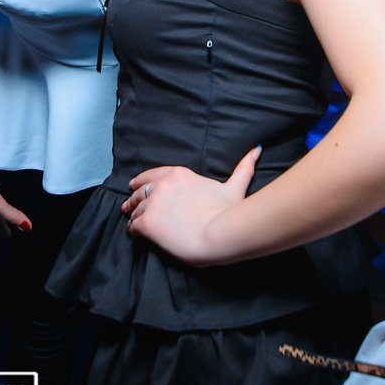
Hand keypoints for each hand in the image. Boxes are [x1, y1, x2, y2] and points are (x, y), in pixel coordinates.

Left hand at [122, 146, 260, 265]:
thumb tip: (256, 150)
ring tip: (132, 222)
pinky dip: (133, 231)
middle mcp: (162, 185)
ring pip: (135, 209)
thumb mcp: (235, 186)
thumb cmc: (227, 212)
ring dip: (133, 216)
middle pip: (140, 191)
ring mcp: (153, 204)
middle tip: (127, 207)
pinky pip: (132, 226)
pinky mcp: (147, 223)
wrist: (219, 235)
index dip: (141, 181)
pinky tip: (136, 235)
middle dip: (133, 199)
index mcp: (178, 174)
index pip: (151, 175)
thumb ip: (243, 167)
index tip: (135, 186)